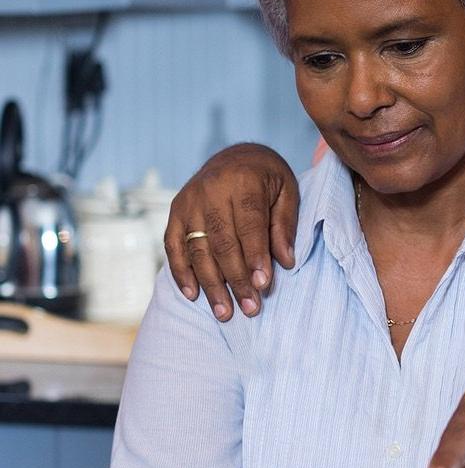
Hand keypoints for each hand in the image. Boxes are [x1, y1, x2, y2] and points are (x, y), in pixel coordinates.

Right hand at [164, 143, 298, 320]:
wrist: (236, 155)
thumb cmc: (267, 178)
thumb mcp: (287, 192)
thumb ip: (284, 226)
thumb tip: (285, 262)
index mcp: (243, 182)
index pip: (249, 226)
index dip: (255, 257)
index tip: (263, 285)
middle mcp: (211, 191)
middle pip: (222, 243)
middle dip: (236, 279)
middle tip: (250, 308)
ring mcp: (189, 202)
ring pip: (198, 249)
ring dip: (211, 285)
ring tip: (225, 312)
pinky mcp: (175, 212)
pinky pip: (174, 246)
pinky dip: (181, 272)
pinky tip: (194, 295)